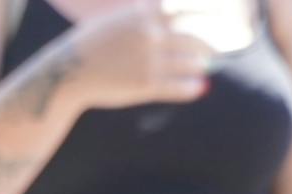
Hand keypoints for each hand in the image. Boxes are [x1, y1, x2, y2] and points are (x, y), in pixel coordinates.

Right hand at [60, 0, 215, 111]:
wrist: (65, 72)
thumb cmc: (88, 44)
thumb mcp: (116, 18)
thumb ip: (142, 12)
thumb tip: (162, 9)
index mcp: (146, 14)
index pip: (191, 6)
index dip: (213, 10)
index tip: (225, 15)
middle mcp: (151, 34)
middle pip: (196, 36)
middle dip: (211, 43)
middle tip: (218, 47)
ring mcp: (149, 60)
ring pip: (190, 62)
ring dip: (200, 65)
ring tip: (203, 66)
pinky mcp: (143, 85)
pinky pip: (177, 87)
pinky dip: (191, 88)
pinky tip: (198, 88)